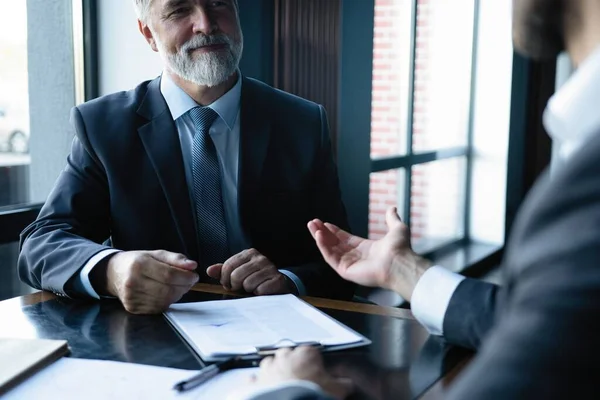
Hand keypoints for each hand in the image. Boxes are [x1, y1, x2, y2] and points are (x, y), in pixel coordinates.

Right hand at [103, 250, 198, 313]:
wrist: (113, 273)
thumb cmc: (137, 262)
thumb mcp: (156, 254)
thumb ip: (176, 259)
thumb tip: (192, 266)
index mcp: (139, 265)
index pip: (169, 275)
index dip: (185, 277)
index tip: (194, 276)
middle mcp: (133, 282)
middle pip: (168, 291)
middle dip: (183, 287)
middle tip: (188, 282)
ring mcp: (131, 298)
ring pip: (164, 301)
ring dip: (177, 295)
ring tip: (176, 286)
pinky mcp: (132, 308)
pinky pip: (158, 308)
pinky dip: (167, 301)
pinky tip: (166, 293)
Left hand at [205, 248, 295, 294]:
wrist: (277, 285)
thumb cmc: (254, 279)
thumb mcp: (238, 272)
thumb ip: (223, 271)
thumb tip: (210, 270)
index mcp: (249, 254)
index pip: (228, 265)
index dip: (225, 278)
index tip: (229, 284)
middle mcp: (260, 258)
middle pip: (236, 275)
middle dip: (236, 286)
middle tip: (241, 288)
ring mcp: (270, 268)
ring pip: (248, 284)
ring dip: (249, 290)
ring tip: (253, 289)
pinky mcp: (278, 280)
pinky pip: (260, 290)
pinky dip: (259, 294)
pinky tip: (262, 291)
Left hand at [252, 347, 352, 399]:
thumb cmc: (312, 394)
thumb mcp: (337, 389)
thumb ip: (344, 384)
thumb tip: (348, 384)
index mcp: (306, 353)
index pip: (312, 352)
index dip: (315, 364)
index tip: (318, 375)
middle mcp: (285, 356)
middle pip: (289, 355)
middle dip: (294, 364)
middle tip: (300, 380)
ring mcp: (268, 368)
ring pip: (271, 364)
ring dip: (276, 372)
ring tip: (283, 386)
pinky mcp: (255, 382)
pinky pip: (255, 380)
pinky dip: (259, 384)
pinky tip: (264, 391)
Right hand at [307, 206, 430, 300]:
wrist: (399, 263)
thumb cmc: (400, 249)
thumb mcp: (397, 228)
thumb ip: (391, 219)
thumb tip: (392, 208)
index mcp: (365, 249)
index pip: (345, 239)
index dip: (335, 231)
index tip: (325, 223)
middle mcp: (356, 257)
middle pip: (334, 244)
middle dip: (323, 233)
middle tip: (313, 223)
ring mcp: (350, 265)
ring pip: (330, 250)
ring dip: (320, 238)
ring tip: (312, 226)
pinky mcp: (345, 271)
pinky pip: (331, 258)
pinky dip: (323, 247)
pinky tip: (319, 235)